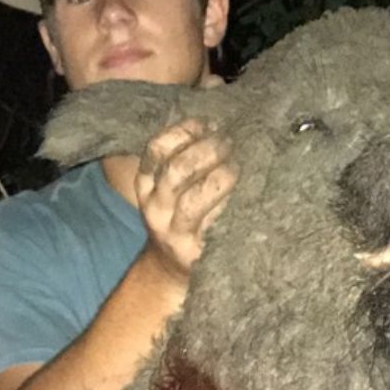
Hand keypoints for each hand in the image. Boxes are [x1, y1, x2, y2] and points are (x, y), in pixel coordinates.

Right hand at [135, 119, 237, 287]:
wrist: (172, 266)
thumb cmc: (180, 215)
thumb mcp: (171, 186)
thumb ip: (185, 157)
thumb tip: (217, 126)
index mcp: (145, 184)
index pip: (157, 149)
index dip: (185, 131)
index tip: (209, 124)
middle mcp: (154, 208)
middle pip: (177, 171)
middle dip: (208, 151)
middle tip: (230, 144)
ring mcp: (173, 232)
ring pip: (194, 199)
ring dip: (221, 176)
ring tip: (237, 165)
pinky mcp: (193, 252)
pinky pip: (213, 224)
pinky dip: (229, 204)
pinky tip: (243, 192)